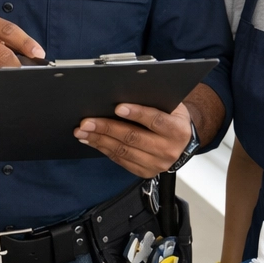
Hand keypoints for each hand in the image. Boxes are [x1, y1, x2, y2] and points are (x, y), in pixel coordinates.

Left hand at [73, 102, 192, 177]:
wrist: (181, 141)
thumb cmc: (171, 117)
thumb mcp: (170, 105)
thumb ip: (153, 99)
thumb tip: (124, 90)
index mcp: (177, 130)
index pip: (156, 120)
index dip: (137, 113)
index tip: (118, 107)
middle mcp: (169, 149)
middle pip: (134, 137)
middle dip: (107, 128)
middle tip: (87, 121)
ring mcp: (157, 164)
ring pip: (123, 151)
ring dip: (99, 140)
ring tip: (82, 131)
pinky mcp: (145, 172)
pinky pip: (120, 160)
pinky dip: (103, 149)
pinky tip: (92, 140)